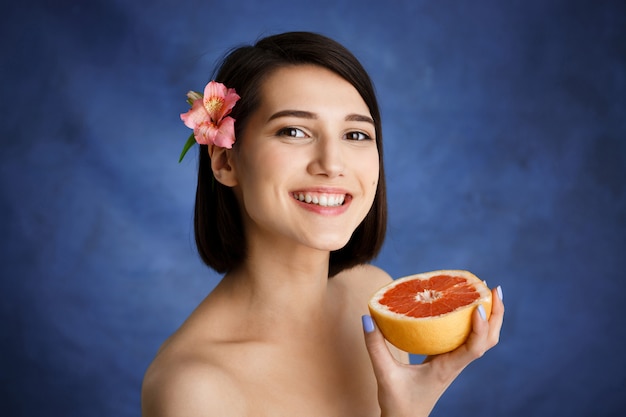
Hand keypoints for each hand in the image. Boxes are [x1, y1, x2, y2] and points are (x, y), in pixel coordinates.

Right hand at [362, 286, 503, 416]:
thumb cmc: (397, 402)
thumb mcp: (384, 374)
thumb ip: (375, 347)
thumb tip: (367, 317)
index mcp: (447, 369)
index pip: (474, 348)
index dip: (480, 327)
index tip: (478, 305)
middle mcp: (456, 364)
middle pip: (488, 341)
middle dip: (496, 315)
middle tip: (493, 288)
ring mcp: (453, 362)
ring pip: (482, 340)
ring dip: (489, 317)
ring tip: (484, 292)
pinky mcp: (447, 359)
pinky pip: (467, 338)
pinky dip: (472, 322)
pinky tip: (462, 307)